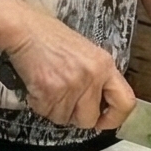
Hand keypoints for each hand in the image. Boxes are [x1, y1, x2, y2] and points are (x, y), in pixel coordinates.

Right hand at [3, 15, 135, 130]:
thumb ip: (96, 77)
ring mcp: (71, 84)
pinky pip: (46, 113)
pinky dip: (39, 104)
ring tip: (48, 86)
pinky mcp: (50, 91)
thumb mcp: (85, 52)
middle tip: (63, 100)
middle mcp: (92, 76)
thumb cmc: (50, 37)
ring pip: (64, 119)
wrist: (24, 29)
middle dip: (74, 116)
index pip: (125, 102)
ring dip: (53, 108)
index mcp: (105, 65)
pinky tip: (37, 86)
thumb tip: (98, 106)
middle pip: (89, 119)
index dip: (114, 119)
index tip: (101, 121)